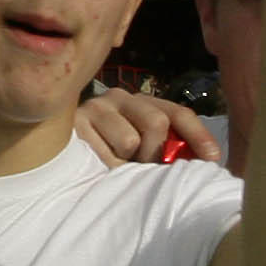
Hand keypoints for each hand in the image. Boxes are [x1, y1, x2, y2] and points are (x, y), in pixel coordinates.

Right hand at [74, 90, 222, 167]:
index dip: (198, 135)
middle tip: (143, 168)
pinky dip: (107, 167)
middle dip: (155, 153)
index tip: (213, 159)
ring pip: (130, 140)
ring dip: (127, 163)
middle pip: (156, 123)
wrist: (52, 149)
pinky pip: (104, 153)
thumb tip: (205, 165)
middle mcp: (118, 98)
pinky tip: (97, 167)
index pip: (177, 113)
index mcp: (141, 102)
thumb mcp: (141, 151)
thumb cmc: (105, 156)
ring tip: (114, 166)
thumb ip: (167, 152)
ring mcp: (95, 108)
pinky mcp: (75, 124)